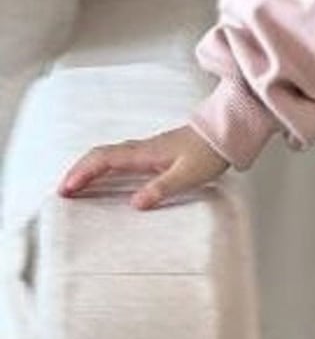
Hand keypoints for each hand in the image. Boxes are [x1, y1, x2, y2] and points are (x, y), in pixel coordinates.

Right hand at [56, 125, 230, 210]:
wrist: (227, 134)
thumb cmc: (210, 152)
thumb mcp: (188, 175)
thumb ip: (162, 188)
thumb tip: (135, 203)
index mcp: (145, 153)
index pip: (104, 160)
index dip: (83, 173)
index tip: (66, 188)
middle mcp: (142, 149)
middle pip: (101, 156)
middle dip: (79, 172)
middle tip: (63, 192)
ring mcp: (148, 149)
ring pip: (111, 156)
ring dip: (91, 170)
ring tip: (78, 188)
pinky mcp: (156, 152)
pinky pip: (123, 158)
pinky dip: (107, 168)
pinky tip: (108, 179)